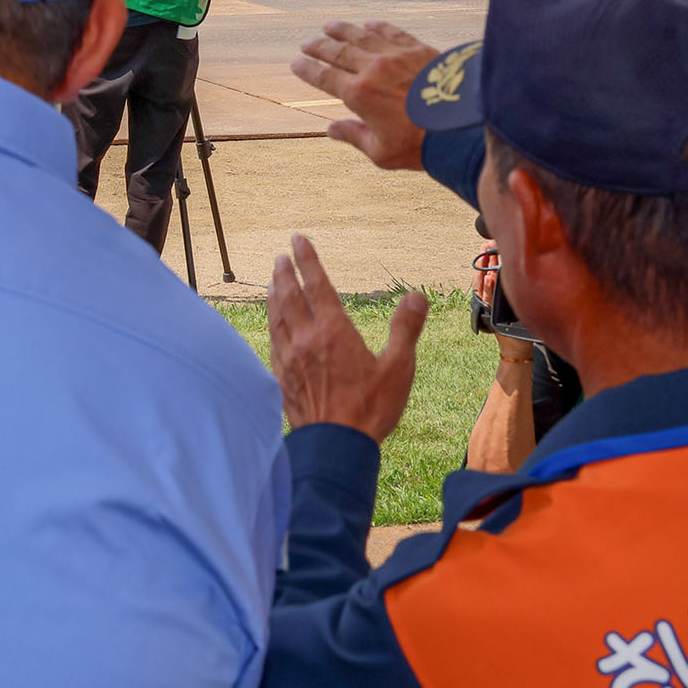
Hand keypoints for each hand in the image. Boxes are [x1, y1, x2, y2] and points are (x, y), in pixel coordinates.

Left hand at [268, 235, 427, 441]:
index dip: (307, 259)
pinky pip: (272, 341)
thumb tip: (416, 296)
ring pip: (276, 317)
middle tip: (281, 257)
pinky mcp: (281, 377)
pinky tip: (273, 325)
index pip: (316, 285)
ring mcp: (289, 358)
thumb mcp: (399, 367)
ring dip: (273, 295)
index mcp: (333, 331)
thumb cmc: (371, 408)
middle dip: (285, 273)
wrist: (337, 446)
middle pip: (289, 296)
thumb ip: (405, 328)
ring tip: (273, 282)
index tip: (298, 240)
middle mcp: (306, 339)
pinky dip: (271, 324)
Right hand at [290, 20, 437, 169]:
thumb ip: (353, 136)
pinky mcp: (418, 49)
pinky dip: (377, 27)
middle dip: (319, 46)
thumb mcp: (380, 152)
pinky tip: (369, 24)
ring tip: (329, 26)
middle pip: (338, 51)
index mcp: (359, 94)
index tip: (296, 63)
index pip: (324, 77)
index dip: (307, 69)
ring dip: (342, 30)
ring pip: (361, 36)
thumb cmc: (420, 146)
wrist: (462, 130)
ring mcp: (396, 56)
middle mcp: (373, 69)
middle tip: (306, 43)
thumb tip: (331, 129)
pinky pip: (391, 32)